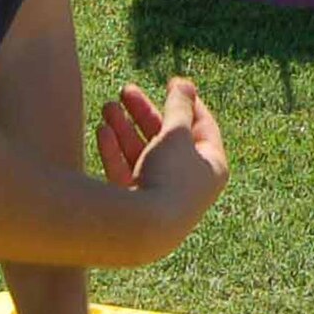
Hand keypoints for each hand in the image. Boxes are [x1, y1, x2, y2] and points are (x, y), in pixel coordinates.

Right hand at [95, 79, 227, 245]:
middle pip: (167, 139)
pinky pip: (127, 173)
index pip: (202, 127)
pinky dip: (115, 152)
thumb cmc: (169, 177)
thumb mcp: (176, 134)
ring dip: (125, 129)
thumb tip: (185, 84)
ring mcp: (162, 196)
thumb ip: (179, 107)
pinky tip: (102, 130)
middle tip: (126, 90)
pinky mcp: (137, 208)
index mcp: (211, 167)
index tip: (171, 83)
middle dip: (144, 113)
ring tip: (107, 106)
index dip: (187, 102)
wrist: (143, 230)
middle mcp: (189, 183)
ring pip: (143, 154)